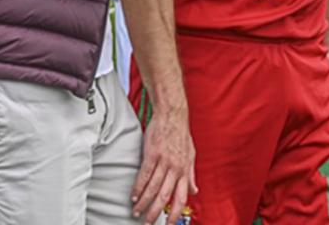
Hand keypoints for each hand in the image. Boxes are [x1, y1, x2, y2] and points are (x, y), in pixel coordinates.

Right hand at [131, 110, 196, 224]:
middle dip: (155, 213)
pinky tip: (133, 197)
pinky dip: (138, 188)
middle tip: (148, 224)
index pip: (181, 198)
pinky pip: (144, 175)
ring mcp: (163, 162)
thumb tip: (195, 191)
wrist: (172, 115)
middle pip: (164, 197)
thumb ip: (191, 175)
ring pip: (152, 188)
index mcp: (184, 171)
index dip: (175, 213)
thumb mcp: (191, 155)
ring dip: (143, 203)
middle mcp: (175, 169)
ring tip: (137, 213)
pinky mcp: (152, 154)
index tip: (168, 224)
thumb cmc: (181, 134)